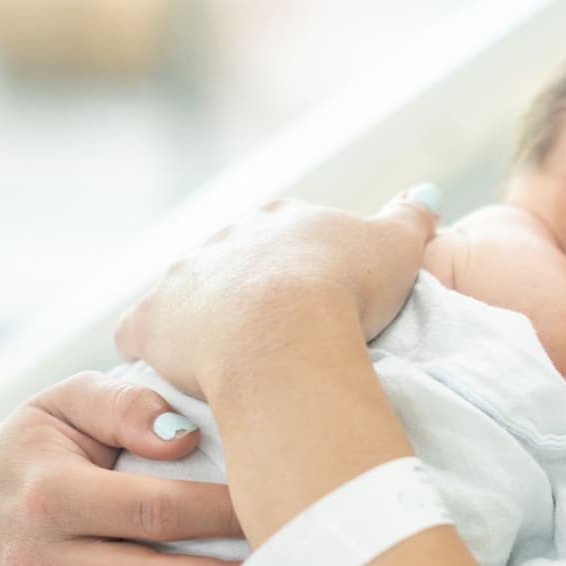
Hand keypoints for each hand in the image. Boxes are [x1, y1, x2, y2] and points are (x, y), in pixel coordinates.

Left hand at [113, 193, 440, 399]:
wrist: (286, 331)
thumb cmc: (347, 289)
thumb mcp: (397, 246)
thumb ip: (410, 218)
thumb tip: (426, 195)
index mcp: (278, 220)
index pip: (283, 236)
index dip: (299, 268)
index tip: (314, 301)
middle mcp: (223, 238)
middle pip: (232, 262)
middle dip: (247, 292)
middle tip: (274, 335)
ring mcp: (182, 277)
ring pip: (185, 293)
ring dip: (201, 318)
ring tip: (227, 357)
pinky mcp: (152, 320)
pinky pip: (138, 333)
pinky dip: (151, 348)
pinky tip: (171, 370)